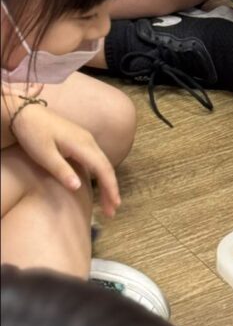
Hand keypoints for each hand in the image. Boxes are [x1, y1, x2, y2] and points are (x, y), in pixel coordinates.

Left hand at [11, 102, 120, 216]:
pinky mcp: (81, 140)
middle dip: (111, 190)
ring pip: (102, 163)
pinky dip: (100, 174)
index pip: (103, 170)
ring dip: (107, 182)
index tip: (114, 206)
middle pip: (107, 168)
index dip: (110, 188)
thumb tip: (78, 187)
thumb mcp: (44, 155)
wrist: (26, 114)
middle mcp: (89, 141)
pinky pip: (96, 159)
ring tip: (108, 202)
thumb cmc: (33, 134)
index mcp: (83, 145)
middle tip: (112, 211)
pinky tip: (98, 184)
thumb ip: (61, 171)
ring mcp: (86, 140)